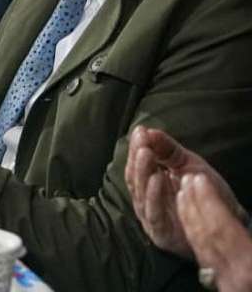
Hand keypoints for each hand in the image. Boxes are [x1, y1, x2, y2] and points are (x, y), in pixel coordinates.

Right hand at [126, 126, 245, 259]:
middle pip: (135, 179)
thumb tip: (147, 131)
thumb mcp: (187, 164)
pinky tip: (157, 178)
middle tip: (142, 143)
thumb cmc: (205, 192)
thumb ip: (167, 149)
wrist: (229, 220)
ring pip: (140, 194)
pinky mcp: (160, 233)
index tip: (139, 131)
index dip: (136, 149)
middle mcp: (145, 202)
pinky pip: (153, 213)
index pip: (136, 166)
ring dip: (143, 172)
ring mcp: (151, 218)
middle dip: (137, 159)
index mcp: (148, 186)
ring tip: (147, 153)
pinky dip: (154, 195)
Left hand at [178, 173, 251, 290]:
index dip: (208, 200)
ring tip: (183, 192)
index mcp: (248, 261)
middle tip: (187, 179)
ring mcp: (224, 279)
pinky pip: (201, 253)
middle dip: (194, 202)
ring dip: (189, 214)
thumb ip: (248, 222)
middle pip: (206, 231)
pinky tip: (188, 217)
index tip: (200, 179)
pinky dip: (192, 232)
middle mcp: (234, 272)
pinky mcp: (220, 281)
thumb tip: (239, 208)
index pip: (220, 225)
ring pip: (199, 242)